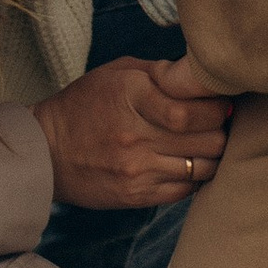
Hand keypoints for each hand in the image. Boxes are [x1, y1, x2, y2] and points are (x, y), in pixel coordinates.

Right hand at [34, 51, 233, 209]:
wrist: (46, 151)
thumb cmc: (84, 104)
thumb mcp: (116, 73)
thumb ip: (160, 71)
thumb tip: (202, 76)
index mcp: (131, 96)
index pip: (192, 110)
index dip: (218, 108)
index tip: (221, 104)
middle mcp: (135, 135)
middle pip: (207, 140)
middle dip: (221, 131)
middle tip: (218, 124)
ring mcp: (136, 170)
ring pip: (203, 168)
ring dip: (212, 156)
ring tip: (205, 144)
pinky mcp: (136, 195)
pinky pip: (186, 189)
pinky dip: (195, 176)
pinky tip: (188, 163)